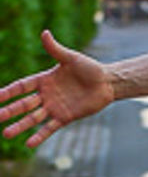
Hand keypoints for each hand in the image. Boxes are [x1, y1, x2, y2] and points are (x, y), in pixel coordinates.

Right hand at [0, 31, 113, 147]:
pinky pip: (50, 128)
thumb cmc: (90, 68)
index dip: (8, 92)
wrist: (108, 82)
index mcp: (44, 80)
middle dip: (9, 111)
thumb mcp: (71, 58)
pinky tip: (29, 143)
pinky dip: (40, 136)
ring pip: (33, 118)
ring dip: (20, 126)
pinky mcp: (65, 117)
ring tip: (6, 134)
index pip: (21, 86)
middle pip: (23, 104)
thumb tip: (45, 32)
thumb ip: (56, 49)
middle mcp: (46, 95)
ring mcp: (55, 107)